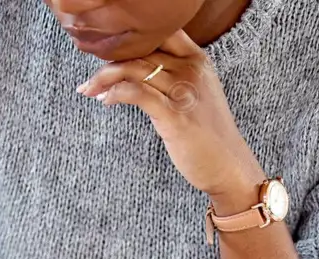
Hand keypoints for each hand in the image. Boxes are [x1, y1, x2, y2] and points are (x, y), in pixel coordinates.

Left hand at [78, 31, 264, 208]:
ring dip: (105, 79)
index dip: (131, 39)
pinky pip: (136, 93)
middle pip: (140, 51)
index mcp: (197, 60)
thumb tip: (137, 71)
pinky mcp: (174, 115)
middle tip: (91, 79)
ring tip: (89, 90)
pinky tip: (106, 101)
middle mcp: (191, 70)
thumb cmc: (209, 134)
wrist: (229, 166)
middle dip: (108, 63)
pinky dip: (115, 94)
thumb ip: (173, 76)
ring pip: (134, 69)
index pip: (161, 32)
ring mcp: (183, 91)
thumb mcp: (197, 94)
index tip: (109, 55)